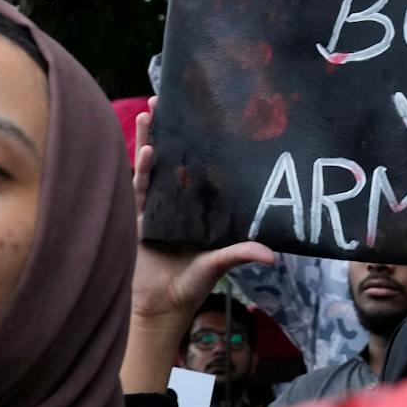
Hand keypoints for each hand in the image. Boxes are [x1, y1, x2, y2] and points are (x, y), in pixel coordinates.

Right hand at [130, 98, 272, 323]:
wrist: (159, 306)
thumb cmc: (190, 287)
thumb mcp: (218, 266)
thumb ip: (239, 255)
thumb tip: (271, 256)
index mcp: (197, 210)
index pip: (200, 171)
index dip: (200, 146)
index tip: (204, 118)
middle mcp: (176, 204)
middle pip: (173, 161)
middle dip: (169, 131)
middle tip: (168, 100)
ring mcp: (153, 208)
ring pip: (152, 167)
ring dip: (149, 140)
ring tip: (149, 112)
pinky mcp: (136, 217)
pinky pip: (138, 188)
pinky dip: (142, 168)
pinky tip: (146, 148)